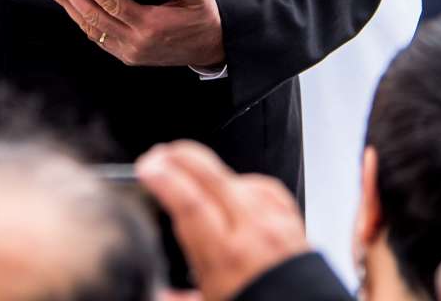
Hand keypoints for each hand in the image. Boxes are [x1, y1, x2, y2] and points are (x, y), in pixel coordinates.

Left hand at [42, 0, 225, 67]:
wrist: (210, 48)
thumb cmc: (202, 20)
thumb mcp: (201, 0)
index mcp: (150, 25)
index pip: (111, 3)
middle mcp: (135, 42)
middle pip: (93, 16)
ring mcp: (129, 52)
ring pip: (91, 29)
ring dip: (69, 9)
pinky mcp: (128, 56)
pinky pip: (98, 39)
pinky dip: (81, 23)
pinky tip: (71, 10)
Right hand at [134, 140, 308, 300]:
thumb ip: (179, 297)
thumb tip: (157, 293)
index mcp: (226, 259)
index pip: (191, 205)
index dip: (167, 180)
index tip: (148, 167)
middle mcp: (252, 234)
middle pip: (213, 177)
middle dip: (182, 156)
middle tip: (161, 154)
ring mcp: (275, 222)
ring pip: (237, 179)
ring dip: (210, 170)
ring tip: (190, 172)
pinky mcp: (291, 220)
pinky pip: (264, 187)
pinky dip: (243, 182)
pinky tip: (231, 186)